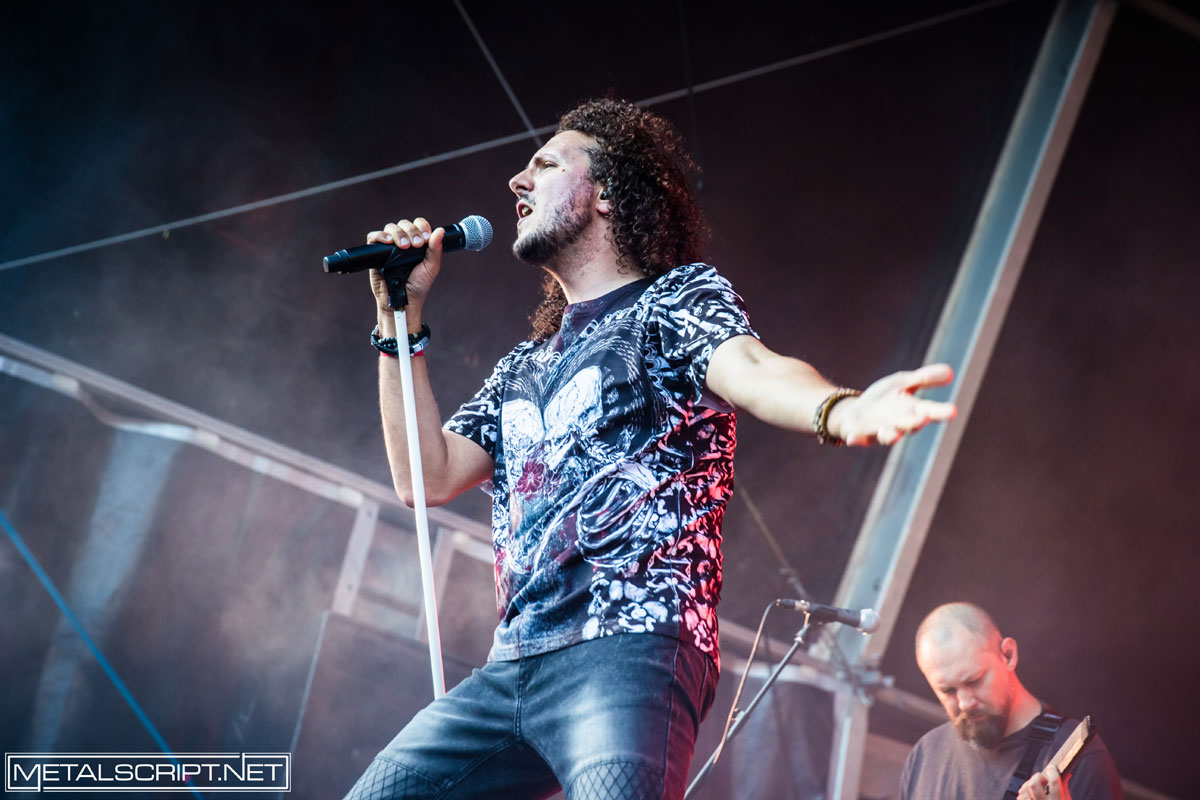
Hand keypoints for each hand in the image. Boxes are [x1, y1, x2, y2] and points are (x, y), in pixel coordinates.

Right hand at [365, 217, 444, 317]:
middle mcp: (403, 242)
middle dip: (411, 231)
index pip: (418, 225)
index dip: (422, 227)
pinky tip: (389, 242)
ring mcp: (389, 247)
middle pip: (404, 224)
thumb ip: (435, 249)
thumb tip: (440, 230)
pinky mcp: (376, 253)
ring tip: (403, 246)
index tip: (425, 239)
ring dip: (398, 233)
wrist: (404, 301)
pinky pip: (373, 237)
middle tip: (416, 245)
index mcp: (417, 243)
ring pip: (390, 227)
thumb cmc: (418, 286)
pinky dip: (380, 236)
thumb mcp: (431, 267)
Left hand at [829, 363, 955, 445]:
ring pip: (887, 436)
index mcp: (911, 411)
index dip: (940, 412)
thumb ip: (923, 379)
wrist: (855, 413)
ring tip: (892, 433)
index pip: (929, 411)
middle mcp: (898, 425)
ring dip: (890, 435)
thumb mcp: (902, 383)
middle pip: (909, 425)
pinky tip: (851, 439)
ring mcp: (878, 432)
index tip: (953, 411)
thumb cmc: (884, 399)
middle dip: (916, 422)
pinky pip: (857, 438)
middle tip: (923, 417)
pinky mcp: (858, 435)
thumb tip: (950, 371)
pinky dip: (856, 439)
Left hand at [1017, 765, 1071, 799]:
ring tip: (1036, 787)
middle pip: (1034, 785)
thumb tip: (1066, 773)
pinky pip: (1020, 798)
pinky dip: (1024, 794)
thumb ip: (1063, 788)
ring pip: (1024, 790)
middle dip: (1037, 777)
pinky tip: (1030, 795)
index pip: (1054, 783)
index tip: (1052, 768)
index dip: (1052, 772)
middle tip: (1042, 778)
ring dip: (1029, 785)